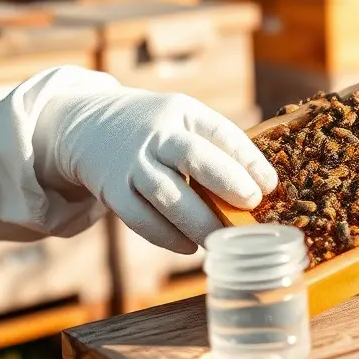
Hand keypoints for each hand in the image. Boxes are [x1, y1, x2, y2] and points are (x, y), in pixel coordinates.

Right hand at [33, 88, 275, 253]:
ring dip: (199, 221)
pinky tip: (189, 247)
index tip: (270, 184)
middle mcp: (156, 135)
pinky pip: (139, 218)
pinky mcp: (112, 189)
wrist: (89, 124)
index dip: (248, 159)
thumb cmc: (156, 130)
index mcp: (183, 112)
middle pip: (193, 157)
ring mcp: (132, 162)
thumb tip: (259, 189)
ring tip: (222, 239)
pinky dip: (166, 236)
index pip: (221, 132)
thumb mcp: (184, 121)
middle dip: (227, 182)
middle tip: (251, 205)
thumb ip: (215, 148)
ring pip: (167, 194)